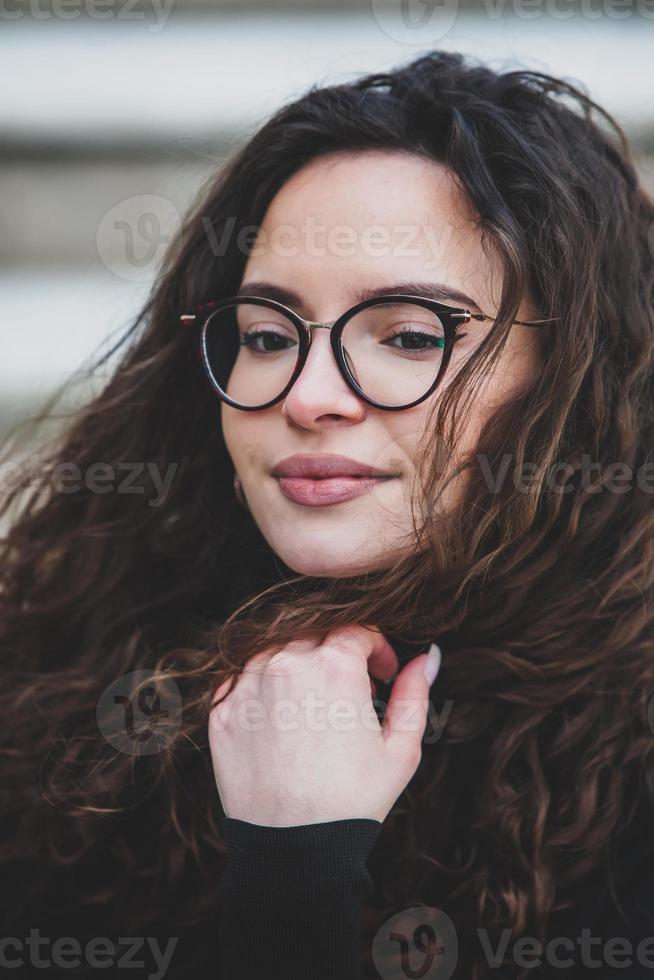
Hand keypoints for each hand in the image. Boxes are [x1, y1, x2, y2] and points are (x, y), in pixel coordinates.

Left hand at [208, 625, 439, 825]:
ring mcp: (248, 687)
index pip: (357, 630)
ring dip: (299, 668)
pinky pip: (242, 681)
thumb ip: (415, 694)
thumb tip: (427, 658)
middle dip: (338, 657)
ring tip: (315, 708)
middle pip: (316, 637)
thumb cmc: (354, 802)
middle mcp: (286, 665)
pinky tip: (282, 721)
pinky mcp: (222, 712)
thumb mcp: (401, 749)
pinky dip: (264, 690)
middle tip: (351, 695)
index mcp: (333, 667)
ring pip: (277, 652)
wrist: (295, 849)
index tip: (383, 675)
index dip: (377, 650)